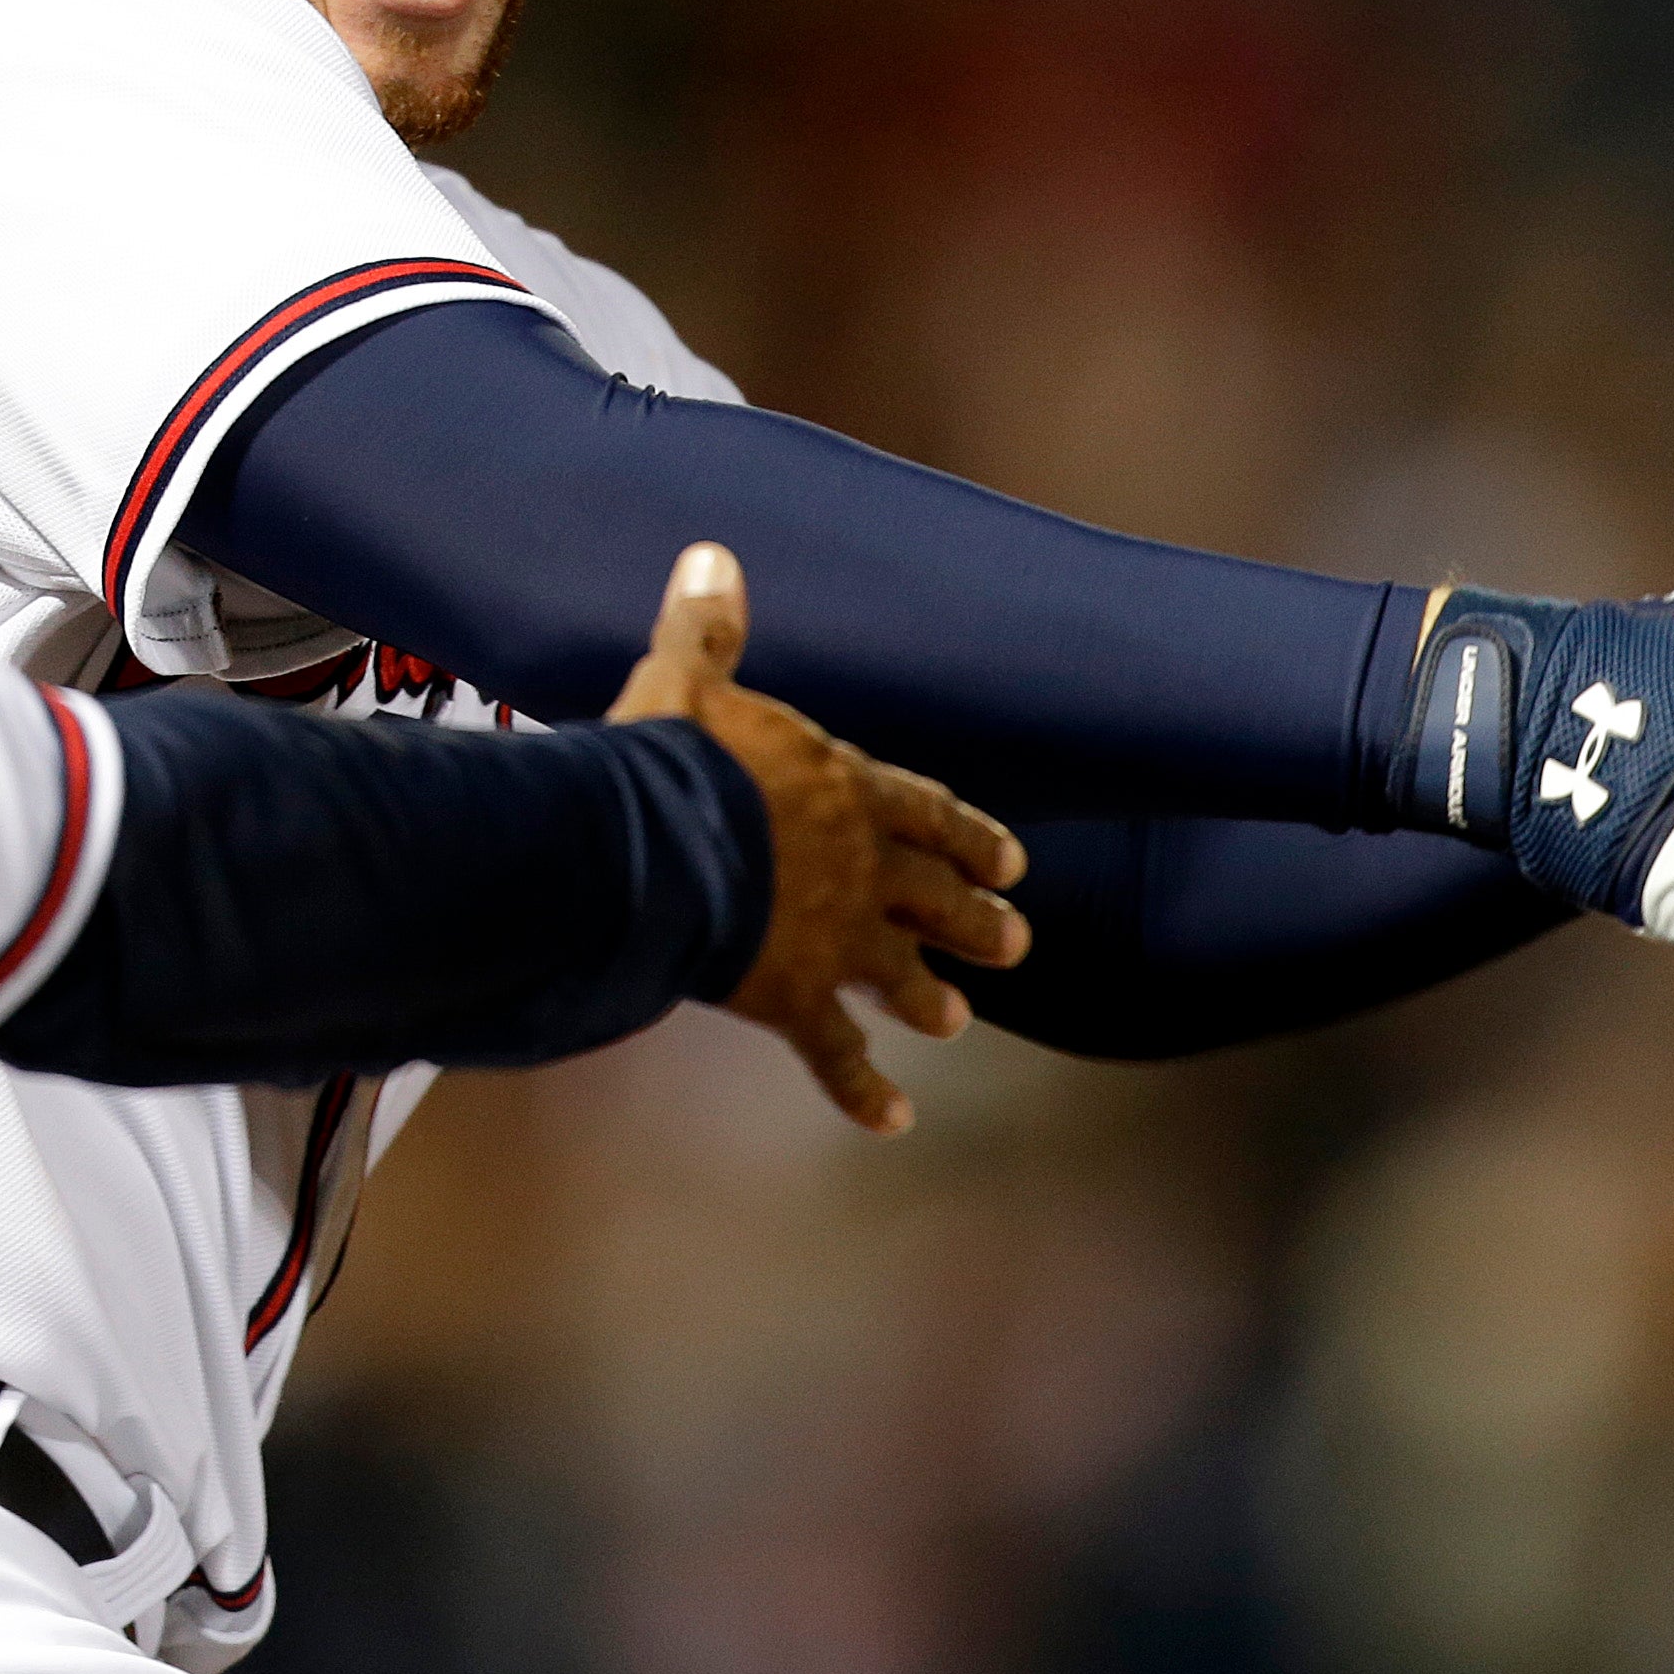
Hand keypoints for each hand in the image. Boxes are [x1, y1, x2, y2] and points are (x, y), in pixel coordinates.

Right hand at [609, 542, 1027, 1132]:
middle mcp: (859, 866)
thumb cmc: (674, 753)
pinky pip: (835, 1052)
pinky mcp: (795, 995)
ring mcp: (835, 937)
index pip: (924, 811)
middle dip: (972, 920)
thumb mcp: (687, 678)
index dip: (966, 836)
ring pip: (900, 972)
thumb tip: (711, 554)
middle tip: (1015, 943)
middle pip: (932, 897)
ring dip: (929, 996)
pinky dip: (863, 1090)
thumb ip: (706, 627)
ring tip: (957, 1021)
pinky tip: (894, 1119)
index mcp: (844, 789)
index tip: (1010, 862)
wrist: (658, 841)